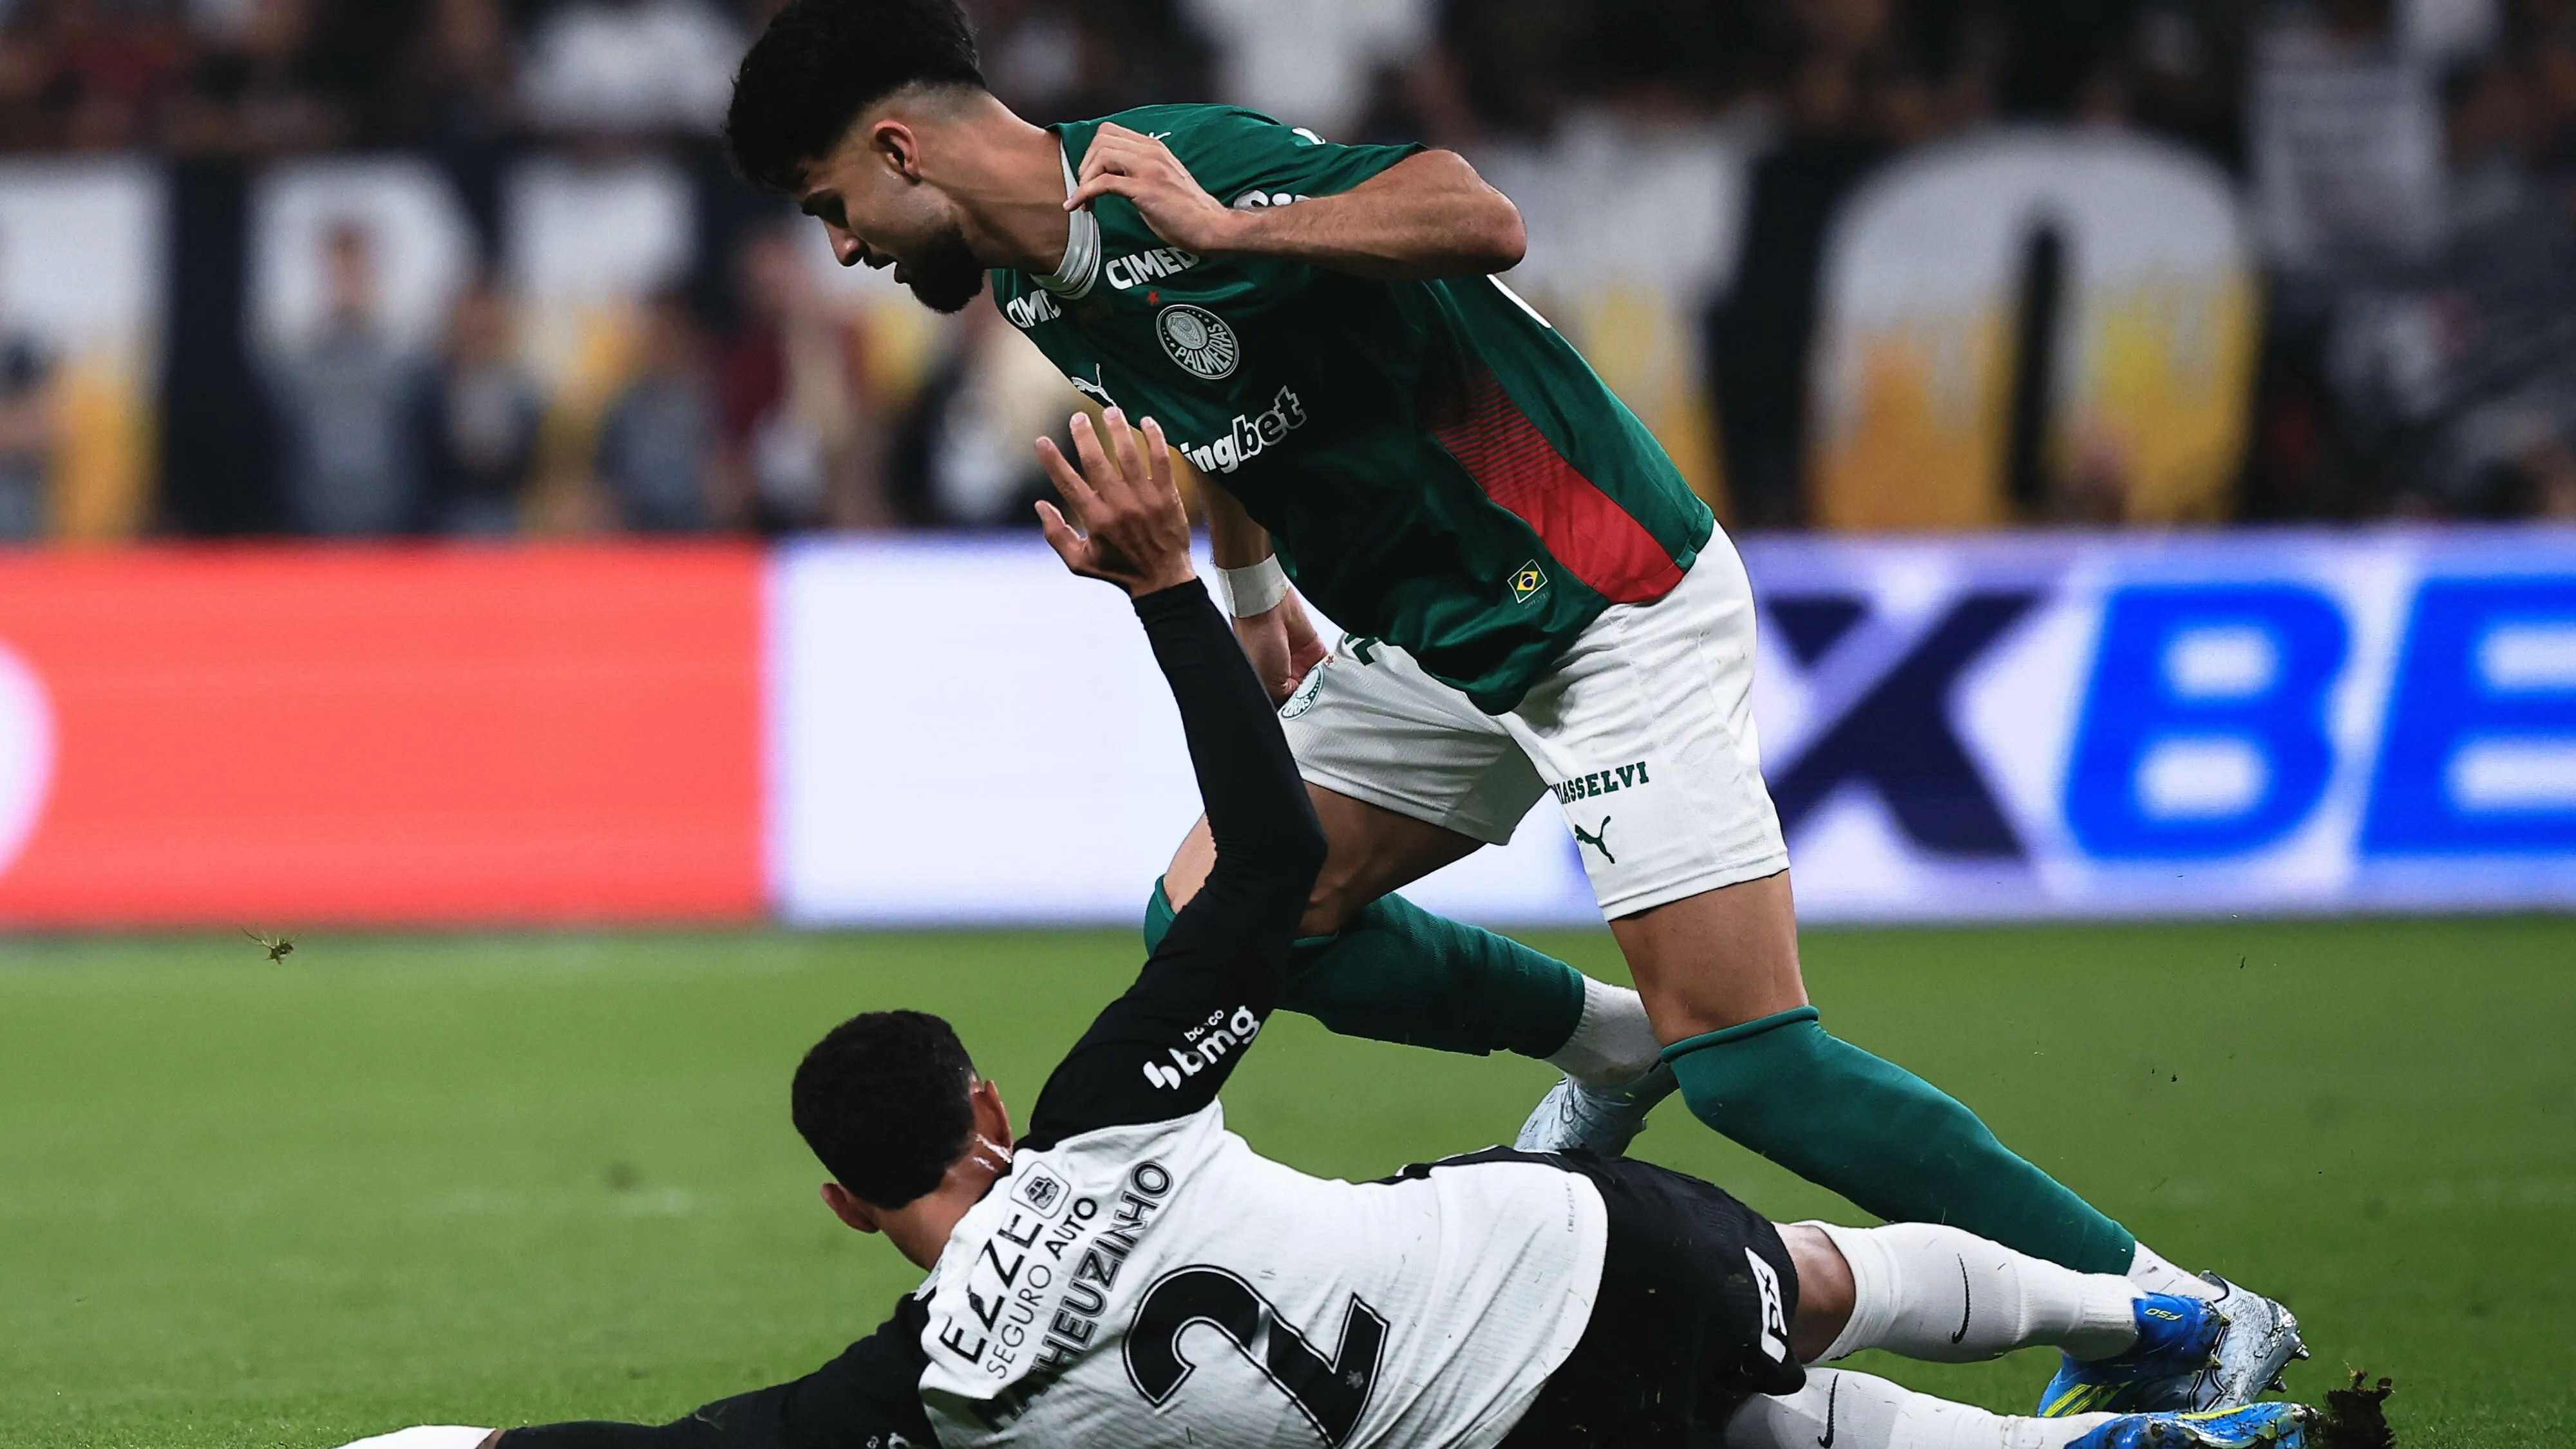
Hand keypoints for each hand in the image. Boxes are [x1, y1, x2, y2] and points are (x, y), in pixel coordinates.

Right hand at [1036, 409, 1197, 596]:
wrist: (1163, 580)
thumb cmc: (1118, 570)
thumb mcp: (1079, 562)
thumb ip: (1055, 535)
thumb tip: (1039, 504)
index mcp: (1095, 520)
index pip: (1067, 482)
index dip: (1052, 460)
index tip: (1041, 440)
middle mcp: (1118, 506)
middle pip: (1096, 461)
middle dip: (1084, 435)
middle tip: (1078, 416)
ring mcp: (1144, 498)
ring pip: (1128, 454)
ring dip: (1117, 429)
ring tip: (1110, 410)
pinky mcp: (1167, 495)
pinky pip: (1160, 459)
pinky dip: (1154, 438)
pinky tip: (1146, 420)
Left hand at [1065, 123, 1245, 255]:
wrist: (1211, 227)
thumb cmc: (1187, 212)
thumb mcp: (1161, 181)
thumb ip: (1139, 173)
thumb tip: (1111, 178)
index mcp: (1155, 148)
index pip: (1110, 132)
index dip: (1093, 153)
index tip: (1091, 176)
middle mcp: (1151, 152)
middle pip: (1101, 139)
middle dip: (1085, 164)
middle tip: (1086, 189)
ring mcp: (1149, 169)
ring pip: (1101, 155)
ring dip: (1085, 178)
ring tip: (1085, 200)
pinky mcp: (1146, 189)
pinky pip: (1103, 183)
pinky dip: (1084, 194)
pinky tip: (1079, 206)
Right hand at [1234, 594, 1328, 705]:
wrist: (1267, 609)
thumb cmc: (1256, 641)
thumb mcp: (1268, 682)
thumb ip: (1285, 699)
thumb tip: (1301, 711)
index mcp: (1269, 686)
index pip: (1288, 706)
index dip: (1298, 713)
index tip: (1309, 718)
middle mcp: (1284, 677)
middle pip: (1306, 696)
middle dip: (1314, 700)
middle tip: (1323, 707)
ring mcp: (1300, 664)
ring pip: (1319, 683)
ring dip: (1326, 687)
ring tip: (1331, 694)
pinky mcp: (1314, 651)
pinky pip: (1329, 666)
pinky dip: (1336, 672)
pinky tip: (1338, 680)